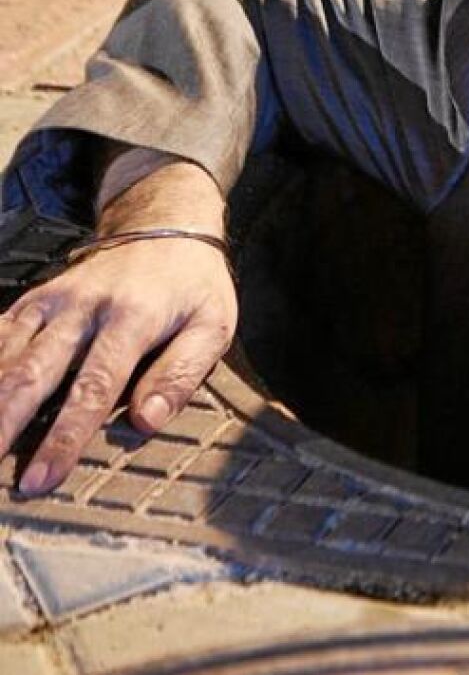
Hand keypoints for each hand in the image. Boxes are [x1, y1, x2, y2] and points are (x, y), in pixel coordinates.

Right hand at [0, 156, 233, 495]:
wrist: (166, 227)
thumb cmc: (193, 288)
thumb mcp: (212, 326)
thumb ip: (180, 373)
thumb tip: (146, 422)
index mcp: (134, 318)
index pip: (94, 387)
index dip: (64, 437)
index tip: (41, 478)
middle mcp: (84, 308)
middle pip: (34, 374)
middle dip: (4, 427)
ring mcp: (53, 302)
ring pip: (6, 357)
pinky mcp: (33, 300)